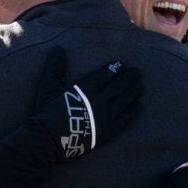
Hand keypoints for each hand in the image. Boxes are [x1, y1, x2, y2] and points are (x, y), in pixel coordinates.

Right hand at [0, 48, 142, 187]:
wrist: (47, 138)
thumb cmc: (46, 111)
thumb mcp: (48, 85)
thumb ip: (55, 66)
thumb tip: (58, 48)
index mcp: (86, 87)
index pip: (105, 74)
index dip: (115, 68)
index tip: (121, 65)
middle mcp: (100, 99)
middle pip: (119, 86)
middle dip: (129, 77)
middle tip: (137, 72)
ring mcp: (105, 116)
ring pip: (125, 100)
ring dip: (134, 91)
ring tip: (141, 86)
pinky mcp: (107, 131)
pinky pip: (125, 119)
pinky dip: (134, 111)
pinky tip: (140, 106)